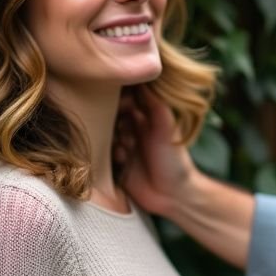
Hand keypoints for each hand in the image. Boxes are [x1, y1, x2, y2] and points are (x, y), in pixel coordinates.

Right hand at [115, 86, 198, 217]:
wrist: (172, 196)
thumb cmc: (174, 160)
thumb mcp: (167, 129)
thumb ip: (156, 104)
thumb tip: (142, 80)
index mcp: (145, 116)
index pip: (125, 98)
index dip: (121, 100)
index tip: (126, 107)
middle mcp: (132, 128)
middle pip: (110, 114)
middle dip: (115, 122)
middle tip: (127, 132)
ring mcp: (122, 145)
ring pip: (104, 134)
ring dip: (114, 139)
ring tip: (129, 148)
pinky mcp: (114, 162)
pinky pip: (101, 153)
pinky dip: (111, 154)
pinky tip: (124, 161)